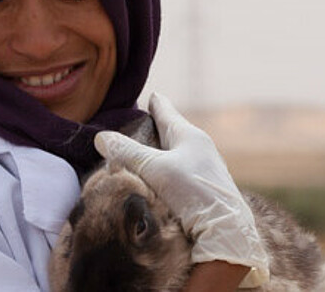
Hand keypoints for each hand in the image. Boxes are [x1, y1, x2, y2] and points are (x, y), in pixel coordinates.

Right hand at [95, 93, 269, 287]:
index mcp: (189, 135)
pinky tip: (158, 181)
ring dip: (160, 154)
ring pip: (175, 154)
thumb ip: (127, 152)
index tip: (152, 95)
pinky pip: (179, 173)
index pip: (167, 112)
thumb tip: (101, 136)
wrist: (223, 229)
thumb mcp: (154, 168)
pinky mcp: (203, 189)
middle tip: (139, 126)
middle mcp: (199, 148)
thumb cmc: (192, 191)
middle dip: (155, 131)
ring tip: (142, 155)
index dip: (156, 104)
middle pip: (172, 133)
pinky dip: (166, 172)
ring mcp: (203, 169)